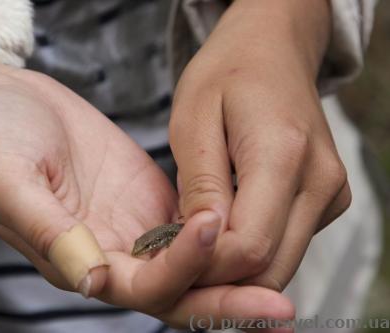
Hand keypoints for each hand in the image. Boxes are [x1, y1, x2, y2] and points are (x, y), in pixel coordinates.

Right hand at [0, 67, 293, 327]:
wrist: (7, 105)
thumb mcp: (8, 179)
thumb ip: (47, 229)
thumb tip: (91, 281)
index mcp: (77, 261)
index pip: (141, 286)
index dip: (180, 267)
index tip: (211, 226)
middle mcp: (111, 255)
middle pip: (178, 294)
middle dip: (227, 303)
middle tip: (281, 311)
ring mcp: (132, 229)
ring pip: (193, 267)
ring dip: (234, 275)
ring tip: (283, 271)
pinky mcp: (148, 201)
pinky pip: (192, 229)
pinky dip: (224, 237)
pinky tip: (258, 231)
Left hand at [169, 0, 350, 290]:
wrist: (273, 50)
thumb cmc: (227, 75)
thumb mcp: (193, 120)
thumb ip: (201, 184)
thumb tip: (201, 241)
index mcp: (284, 155)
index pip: (250, 246)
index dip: (205, 264)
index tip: (166, 254)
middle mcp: (321, 182)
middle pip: (270, 268)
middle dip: (218, 276)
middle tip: (175, 256)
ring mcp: (331, 193)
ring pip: (280, 263)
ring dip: (234, 265)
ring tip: (196, 237)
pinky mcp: (328, 200)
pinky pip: (286, 245)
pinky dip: (252, 248)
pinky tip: (225, 223)